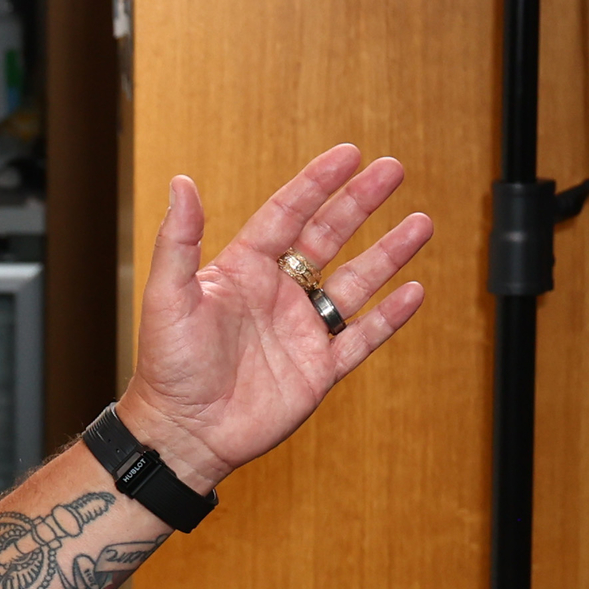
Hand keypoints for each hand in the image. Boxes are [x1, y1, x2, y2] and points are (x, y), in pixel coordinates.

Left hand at [117, 144, 431, 492]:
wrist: (184, 433)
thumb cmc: (167, 367)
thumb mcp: (167, 296)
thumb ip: (179, 240)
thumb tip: (182, 182)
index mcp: (244, 269)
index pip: (288, 213)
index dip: (318, 183)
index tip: (348, 155)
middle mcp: (278, 293)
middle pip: (330, 236)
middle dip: (362, 203)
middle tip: (392, 170)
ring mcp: (302, 330)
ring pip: (355, 282)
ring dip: (388, 253)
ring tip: (421, 224)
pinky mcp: (318, 370)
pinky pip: (362, 338)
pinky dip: (388, 316)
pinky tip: (414, 292)